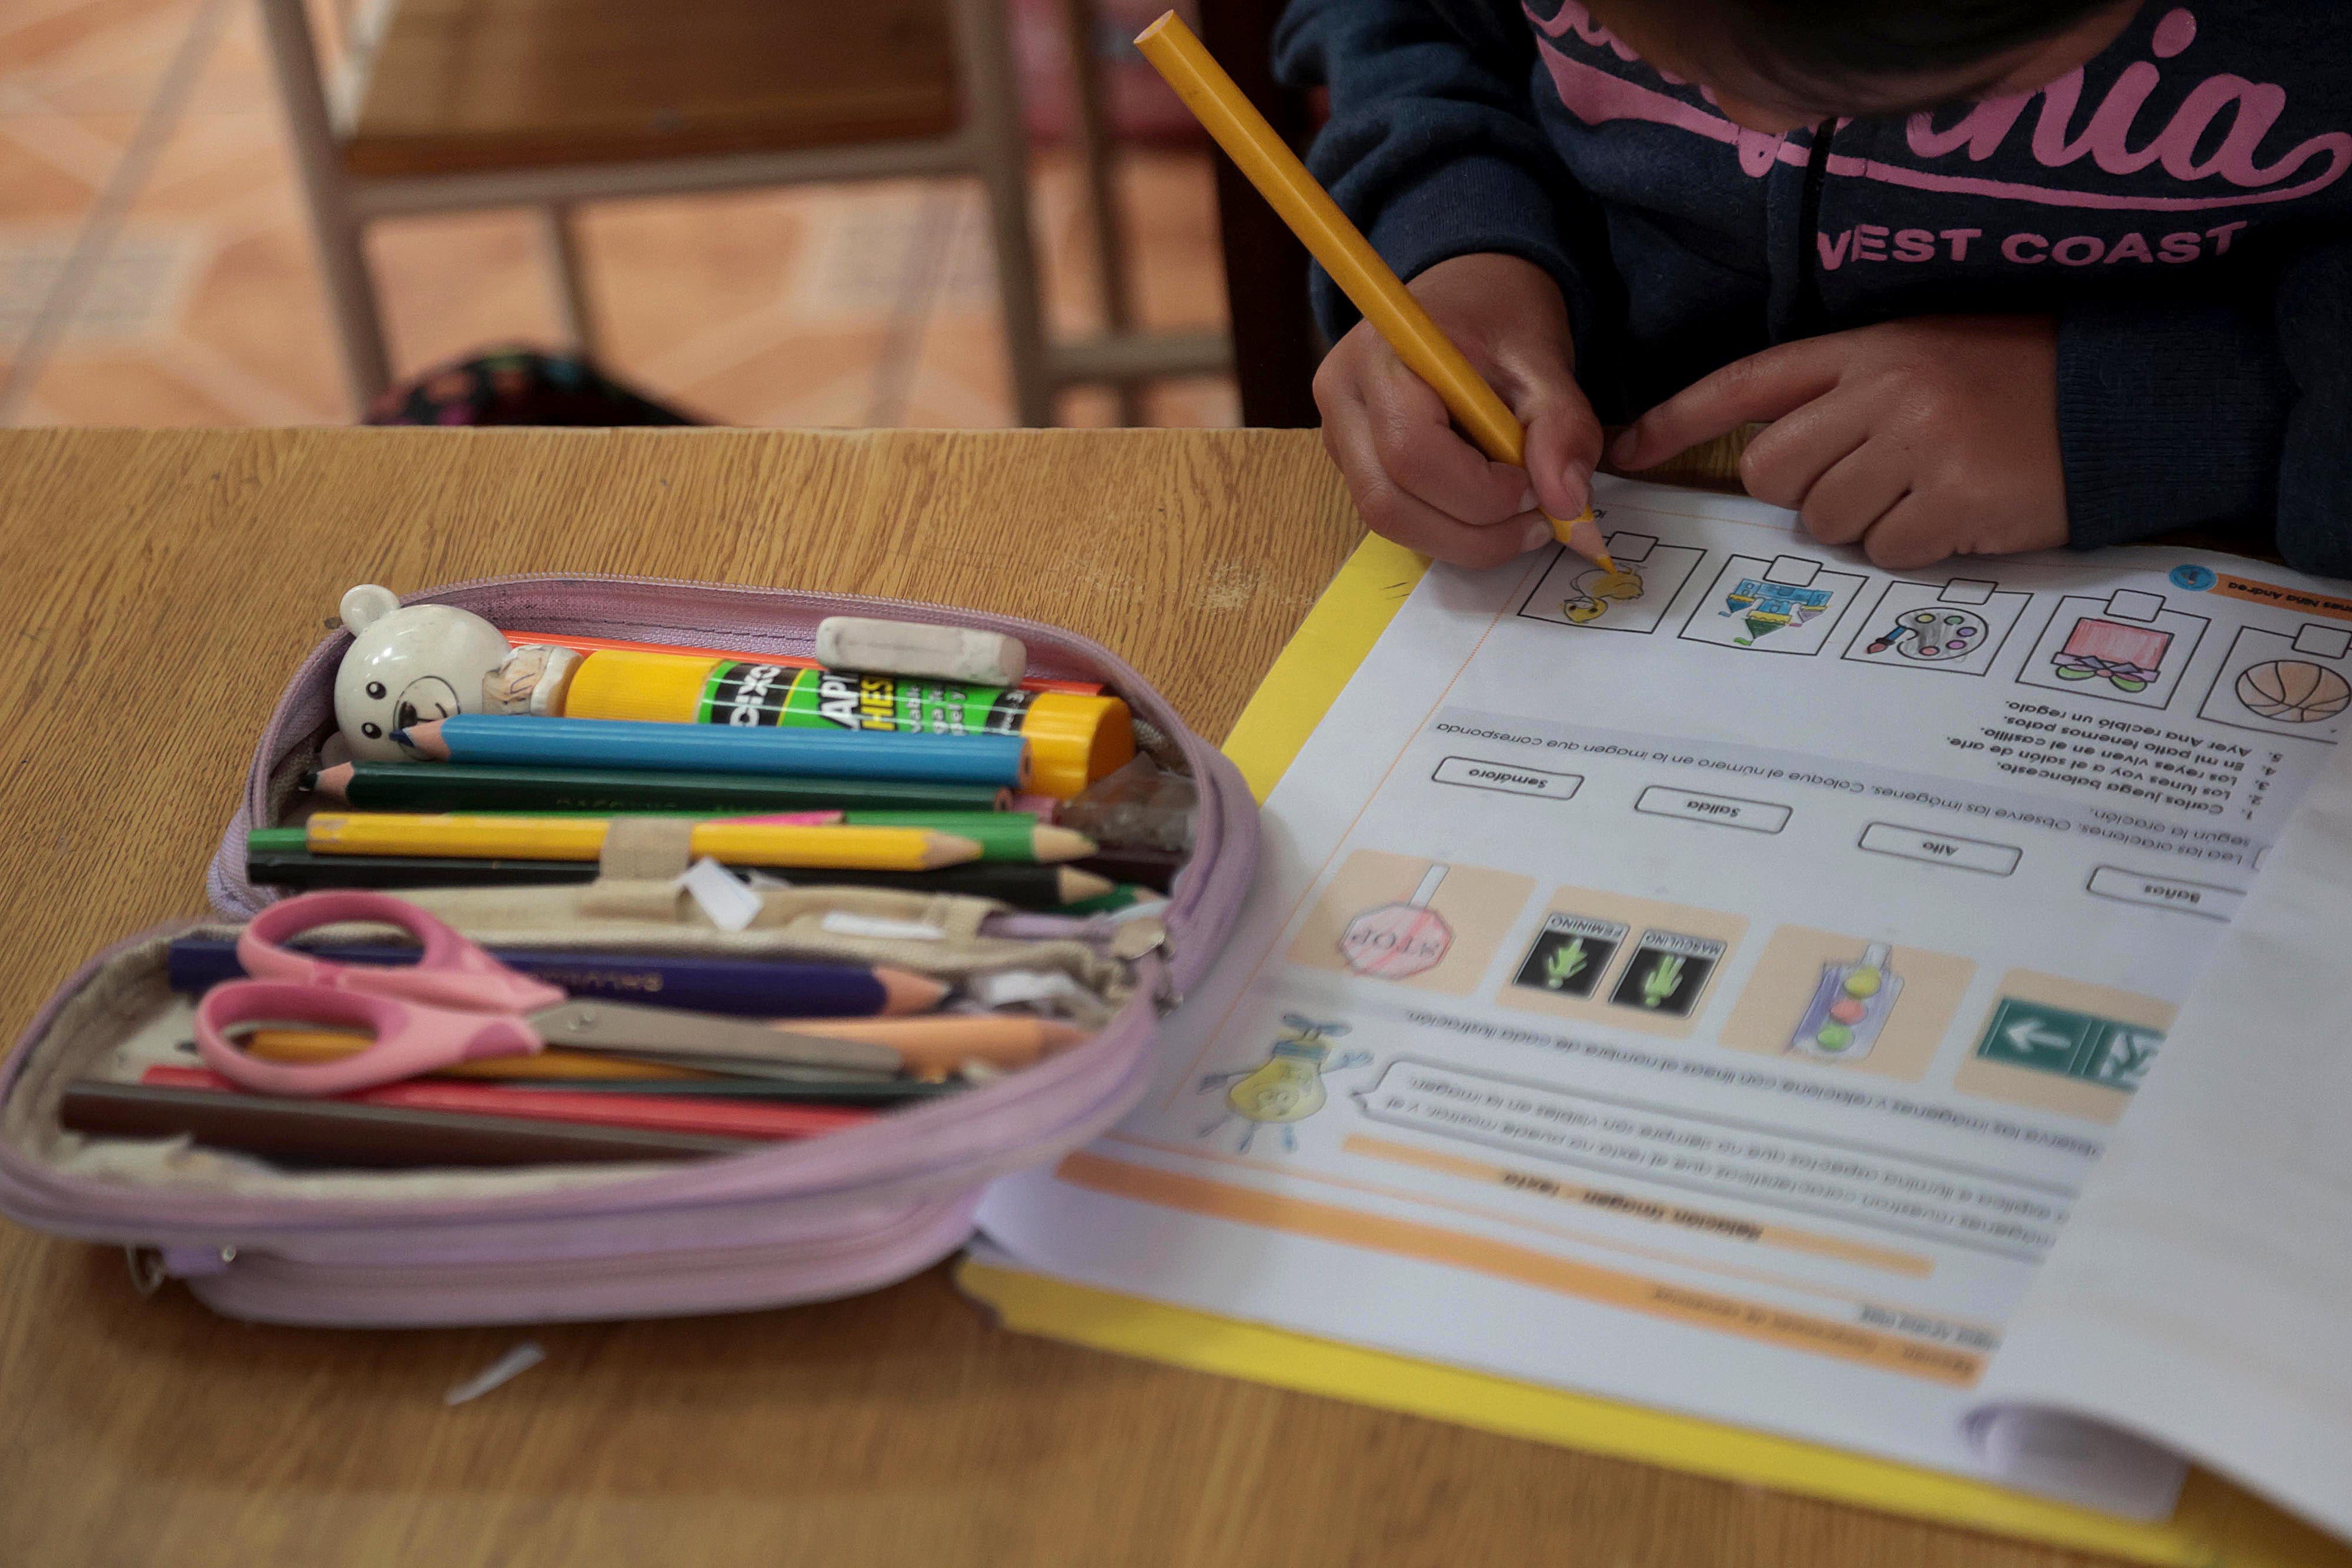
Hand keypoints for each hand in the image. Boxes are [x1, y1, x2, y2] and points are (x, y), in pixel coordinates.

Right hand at [1313, 253, 1602, 568]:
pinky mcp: (1350, 460)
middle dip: (1472, 534)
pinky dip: (1448, 528)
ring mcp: (1338, 432)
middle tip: (1537, 524)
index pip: (1413, 452)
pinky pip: (1395, 515)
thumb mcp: (1543, 360)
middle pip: (1389, 502)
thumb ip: (1562, 426)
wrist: (1466, 292)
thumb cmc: (1499, 317)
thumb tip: (1567, 502)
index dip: (1479, 492)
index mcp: (1383, 354)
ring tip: (1519, 520)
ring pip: (1387, 519)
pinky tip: (1488, 508)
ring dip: (1462, 539)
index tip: (1536, 490)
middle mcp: (1343, 396)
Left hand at [1611, 316, 2068, 568]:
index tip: (1624, 449)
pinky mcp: (1954, 500)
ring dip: (1865, 522)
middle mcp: (1885, 390)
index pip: (1747, 382)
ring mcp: (1919, 444)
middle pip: (1770, 470)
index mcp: (1868, 350)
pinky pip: (1885, 551)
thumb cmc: (2016, 384)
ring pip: (1825, 519)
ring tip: (1926, 489)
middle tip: (1871, 479)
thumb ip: (1844, 397)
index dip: (1678, 420)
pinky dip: (1913, 547)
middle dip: (1804, 491)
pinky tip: (1957, 515)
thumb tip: (1765, 458)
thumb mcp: (1924, 360)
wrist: (2124, 403)